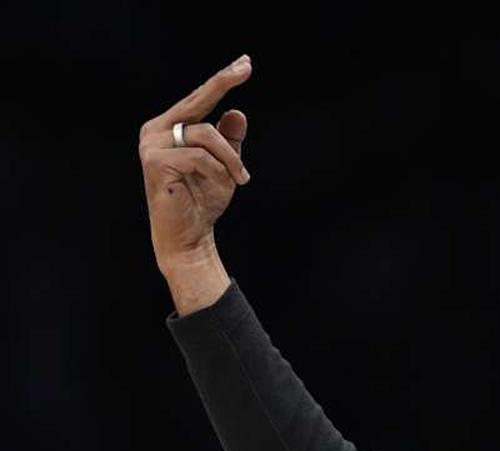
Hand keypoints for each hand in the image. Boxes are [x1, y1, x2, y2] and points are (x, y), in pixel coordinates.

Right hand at [138, 54, 252, 271]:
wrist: (189, 236)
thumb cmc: (203, 201)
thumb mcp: (224, 166)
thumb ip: (229, 141)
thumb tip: (236, 112)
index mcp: (169, 127)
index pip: (198, 99)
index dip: (220, 80)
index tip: (244, 63)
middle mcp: (155, 130)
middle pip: (198, 102)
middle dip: (222, 82)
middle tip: (246, 67)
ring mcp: (152, 145)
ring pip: (208, 135)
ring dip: (231, 159)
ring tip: (239, 179)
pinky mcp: (155, 162)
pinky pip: (201, 157)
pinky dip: (218, 171)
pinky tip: (221, 186)